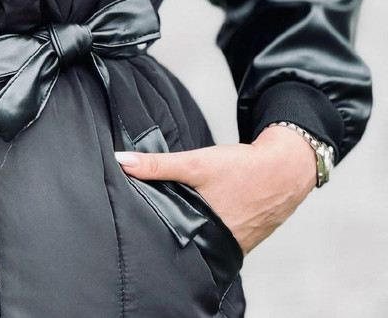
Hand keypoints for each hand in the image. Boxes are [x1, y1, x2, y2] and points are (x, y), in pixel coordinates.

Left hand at [114, 125, 316, 254]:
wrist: (285, 168)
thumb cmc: (241, 167)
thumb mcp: (196, 163)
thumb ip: (158, 165)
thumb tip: (121, 161)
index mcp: (205, 233)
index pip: (169, 242)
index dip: (152, 236)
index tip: (136, 229)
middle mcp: (220, 245)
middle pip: (185, 243)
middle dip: (169, 234)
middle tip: (149, 224)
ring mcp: (235, 245)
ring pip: (203, 241)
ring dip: (190, 231)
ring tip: (173, 219)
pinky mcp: (245, 239)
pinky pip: (219, 238)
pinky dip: (209, 228)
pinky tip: (203, 217)